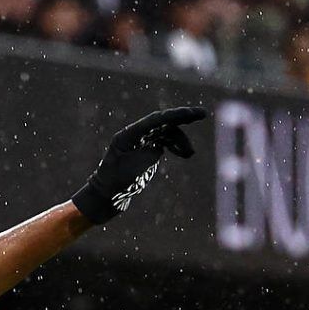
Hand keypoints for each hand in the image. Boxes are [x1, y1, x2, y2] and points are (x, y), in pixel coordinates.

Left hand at [71, 105, 206, 223]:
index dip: (176, 115)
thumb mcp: (132, 170)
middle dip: (182, 118)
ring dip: (180, 140)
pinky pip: (165, 141)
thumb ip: (147, 155)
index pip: (156, 120)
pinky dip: (176, 146)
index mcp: (128, 135)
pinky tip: (184, 153)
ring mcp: (141, 142)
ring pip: (166, 132)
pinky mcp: (147, 151)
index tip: (193, 113)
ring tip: (189, 154)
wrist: (106, 196)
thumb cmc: (115, 184)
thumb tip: (159, 146)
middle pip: (163, 121)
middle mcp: (135, 135)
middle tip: (202, 115)